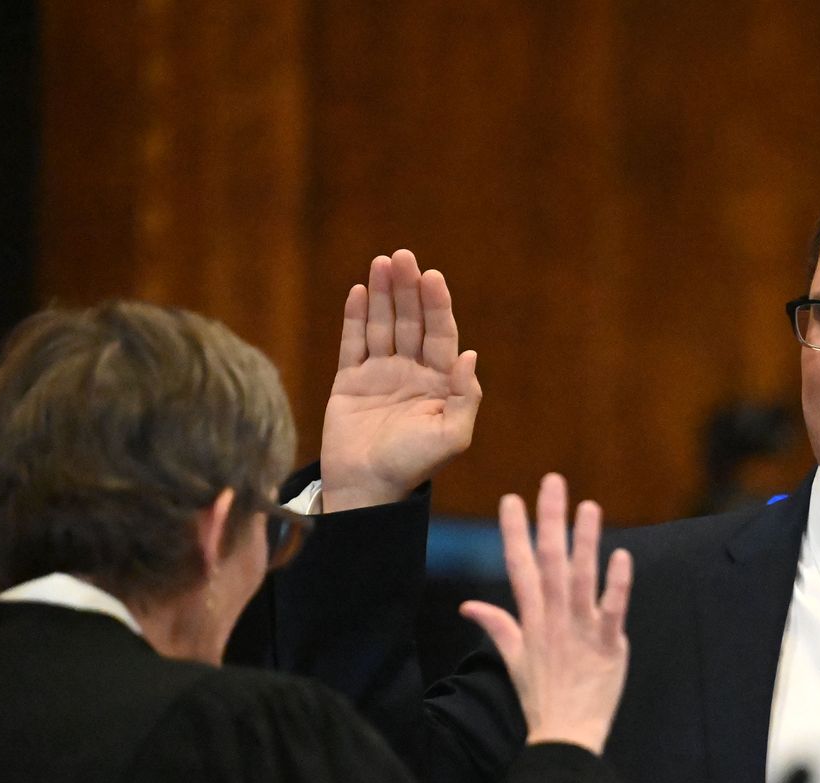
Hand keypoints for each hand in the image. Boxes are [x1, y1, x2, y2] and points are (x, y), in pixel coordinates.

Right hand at [320, 249, 482, 510]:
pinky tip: (359, 291)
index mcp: (440, 383)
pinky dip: (355, 317)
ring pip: (382, 326)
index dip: (437, 305)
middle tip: (404, 256)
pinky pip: (353, 343)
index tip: (432, 277)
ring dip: (382, 294)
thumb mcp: (451, 437)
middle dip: (408, 290)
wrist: (367, 489)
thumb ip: (466, 397)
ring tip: (382, 263)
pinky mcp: (350, 381)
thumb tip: (470, 354)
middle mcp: (412, 373)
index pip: (441, 335)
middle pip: (411, 322)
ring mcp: (380, 375)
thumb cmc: (413, 467)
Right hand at [459, 474, 632, 754]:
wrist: (564, 736)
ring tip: (590, 507)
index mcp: (530, 620)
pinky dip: (617, 583)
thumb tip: (469, 606)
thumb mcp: (512, 660)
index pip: (519, 566)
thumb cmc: (541, 698)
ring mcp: (581, 631)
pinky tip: (623, 556)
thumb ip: (497, 626)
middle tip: (553, 482)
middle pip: (550, 562)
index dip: (515, 532)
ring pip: (582, 578)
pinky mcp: (608, 646)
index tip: (512, 499)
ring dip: (586, 541)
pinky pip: (613, 609)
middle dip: (550, 520)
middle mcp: (553, 619)